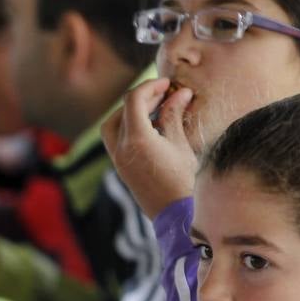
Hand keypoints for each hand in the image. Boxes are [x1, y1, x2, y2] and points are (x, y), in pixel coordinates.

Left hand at [100, 78, 197, 218]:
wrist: (178, 216)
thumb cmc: (185, 182)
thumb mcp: (181, 144)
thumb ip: (175, 116)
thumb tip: (180, 93)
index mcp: (136, 139)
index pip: (134, 100)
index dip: (150, 87)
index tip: (167, 83)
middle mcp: (121, 149)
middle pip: (121, 111)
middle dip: (141, 99)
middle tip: (163, 95)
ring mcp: (118, 160)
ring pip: (114, 126)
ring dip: (131, 113)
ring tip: (157, 110)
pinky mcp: (122, 169)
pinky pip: (118, 141)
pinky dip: (131, 128)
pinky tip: (153, 129)